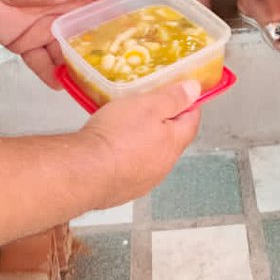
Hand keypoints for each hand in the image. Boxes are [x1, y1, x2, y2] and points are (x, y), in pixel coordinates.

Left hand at [0, 0, 120, 86]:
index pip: (99, 17)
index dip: (112, 30)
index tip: (129, 46)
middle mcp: (63, 18)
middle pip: (84, 42)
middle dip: (95, 57)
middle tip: (110, 74)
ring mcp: (45, 33)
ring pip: (64, 56)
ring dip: (75, 69)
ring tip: (89, 85)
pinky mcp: (26, 44)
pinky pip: (40, 63)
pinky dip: (50, 74)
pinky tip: (61, 85)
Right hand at [81, 80, 201, 206]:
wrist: (84, 171)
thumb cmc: (116, 135)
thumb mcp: (149, 105)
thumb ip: (174, 98)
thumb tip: (195, 90)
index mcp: (173, 143)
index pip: (191, 121)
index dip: (188, 104)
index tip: (181, 94)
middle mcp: (163, 166)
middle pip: (172, 139)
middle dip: (165, 123)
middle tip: (149, 107)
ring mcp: (143, 181)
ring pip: (151, 156)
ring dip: (144, 142)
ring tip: (126, 127)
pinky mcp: (123, 190)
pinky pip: (131, 169)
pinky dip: (127, 157)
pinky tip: (112, 149)